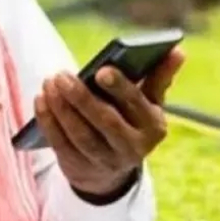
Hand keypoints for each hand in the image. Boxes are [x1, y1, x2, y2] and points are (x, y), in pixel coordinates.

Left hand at [34, 47, 184, 199]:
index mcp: (154, 127)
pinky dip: (48, 121)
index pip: (136, 105)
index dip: (119, 88)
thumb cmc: (131, 120)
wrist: (112, 169)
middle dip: (82, 98)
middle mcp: (133, 149)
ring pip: (80, 134)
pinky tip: (41, 99)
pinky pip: (61, 144)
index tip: (101, 70)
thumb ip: (159, 76)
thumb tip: (179, 51)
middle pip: (105, 121)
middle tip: (62, 75)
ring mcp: (105, 162)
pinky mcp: (79, 168)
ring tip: (50, 82)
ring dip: (61, 108)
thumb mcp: (149, 103)